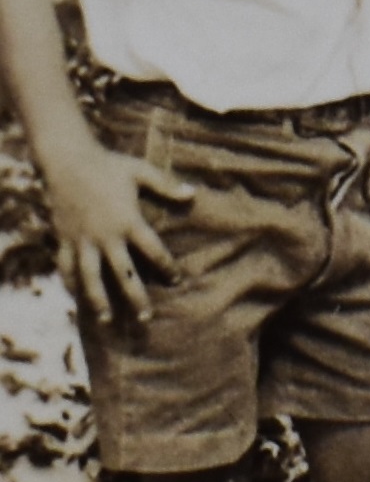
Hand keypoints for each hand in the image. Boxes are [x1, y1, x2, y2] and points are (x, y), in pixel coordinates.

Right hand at [46, 140, 190, 324]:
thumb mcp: (140, 171)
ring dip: (99, 300)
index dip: (167, 267)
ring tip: (107, 320)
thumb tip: (192, 194)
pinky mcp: (65, 239)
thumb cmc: (108, 165)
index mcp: (129, 221)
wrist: (68, 160)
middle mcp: (106, 236)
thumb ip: (166, 185)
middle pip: (123, 273)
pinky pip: (66, 266)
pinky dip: (70, 283)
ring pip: (91, 277)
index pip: (153, 250)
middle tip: (146, 318)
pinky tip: (75, 298)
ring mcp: (83, 240)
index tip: (176, 280)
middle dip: (135, 296)